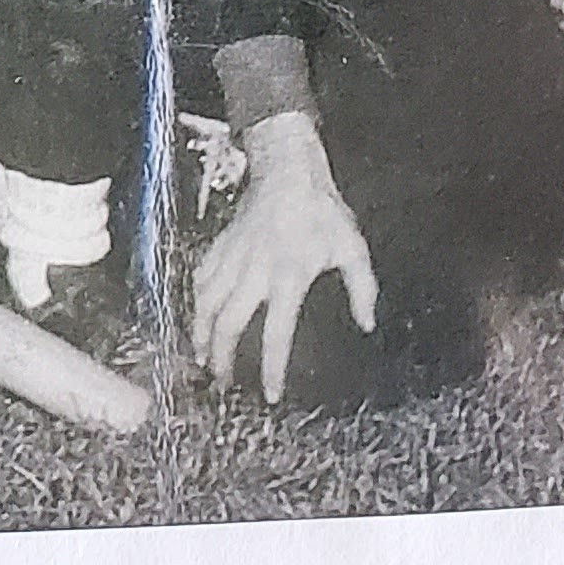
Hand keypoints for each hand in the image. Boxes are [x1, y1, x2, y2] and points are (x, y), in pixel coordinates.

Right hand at [191, 115, 377, 403]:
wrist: (288, 170)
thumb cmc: (323, 211)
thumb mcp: (353, 248)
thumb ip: (362, 289)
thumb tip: (367, 324)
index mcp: (288, 275)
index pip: (276, 332)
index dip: (271, 367)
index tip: (268, 394)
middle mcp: (255, 270)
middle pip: (228, 323)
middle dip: (222, 358)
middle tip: (222, 382)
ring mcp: (233, 256)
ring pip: (206, 302)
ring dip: (201, 333)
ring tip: (201, 357)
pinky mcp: (221, 244)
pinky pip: (200, 277)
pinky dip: (196, 301)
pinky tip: (198, 316)